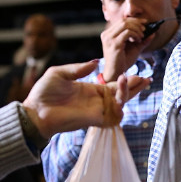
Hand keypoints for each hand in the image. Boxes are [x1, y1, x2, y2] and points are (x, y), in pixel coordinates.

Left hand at [22, 61, 150, 137]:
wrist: (34, 110)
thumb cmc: (44, 93)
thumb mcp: (60, 73)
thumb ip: (79, 68)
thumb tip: (96, 61)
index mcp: (91, 90)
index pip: (114, 86)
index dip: (127, 80)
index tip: (138, 73)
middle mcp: (97, 101)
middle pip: (122, 95)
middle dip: (135, 87)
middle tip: (146, 78)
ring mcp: (97, 111)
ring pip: (121, 104)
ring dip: (127, 92)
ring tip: (125, 79)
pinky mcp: (95, 120)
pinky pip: (113, 116)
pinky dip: (119, 106)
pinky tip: (118, 94)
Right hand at [100, 17, 154, 81]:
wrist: (116, 74)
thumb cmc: (123, 62)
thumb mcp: (135, 48)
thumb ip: (143, 40)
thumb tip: (153, 33)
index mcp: (109, 34)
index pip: (122, 21)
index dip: (135, 20)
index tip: (145, 22)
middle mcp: (107, 34)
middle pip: (124, 21)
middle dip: (137, 23)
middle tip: (145, 30)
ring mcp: (109, 39)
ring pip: (126, 25)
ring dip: (137, 29)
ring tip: (141, 37)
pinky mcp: (114, 44)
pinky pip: (127, 33)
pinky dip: (135, 35)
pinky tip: (138, 41)